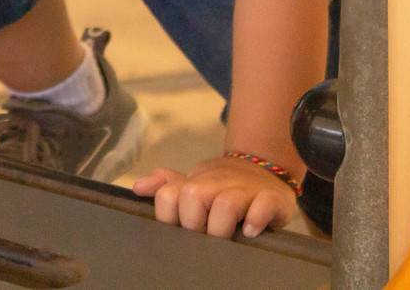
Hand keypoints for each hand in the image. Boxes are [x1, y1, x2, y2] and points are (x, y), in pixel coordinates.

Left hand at [132, 156, 296, 237]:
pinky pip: (263, 206)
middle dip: (194, 224)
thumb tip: (137, 188)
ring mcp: (245, 189)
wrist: (265, 172)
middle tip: (204, 236)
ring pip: (225, 204)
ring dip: (220, 226)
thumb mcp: (195, 184)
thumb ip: (166, 186)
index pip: (168, 195)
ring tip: (226, 237)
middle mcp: (218, 182)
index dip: (169, 217)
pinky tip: (250, 231)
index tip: (180, 228)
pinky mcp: (272, 198)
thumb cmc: (224, 186)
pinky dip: (255, 220)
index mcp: (196, 181)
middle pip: (193, 197)